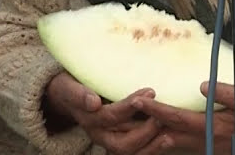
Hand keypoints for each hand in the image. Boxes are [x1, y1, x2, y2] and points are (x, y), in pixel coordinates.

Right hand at [45, 71, 169, 153]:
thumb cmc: (71, 87)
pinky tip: (167, 139)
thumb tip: (92, 103)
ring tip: (169, 134)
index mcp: (88, 119)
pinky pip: (136, 152)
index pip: (110, 116)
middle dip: (145, 131)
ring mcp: (109, 141)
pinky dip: (151, 148)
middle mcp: (99, 134)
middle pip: (123, 143)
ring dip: (151, 145)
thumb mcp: (69, 86)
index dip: (130, 106)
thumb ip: (79, 94)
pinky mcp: (118, 142)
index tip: (150, 90)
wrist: (65, 98)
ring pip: (130, 152)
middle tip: (163, 115)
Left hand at [134, 82, 234, 152]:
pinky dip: (159, 138)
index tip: (139, 99)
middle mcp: (206, 140)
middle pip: (165, 136)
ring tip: (125, 126)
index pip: (178, 119)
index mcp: (214, 128)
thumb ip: (228, 92)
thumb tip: (203, 86)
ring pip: (168, 144)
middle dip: (142, 127)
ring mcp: (205, 145)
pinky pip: (176, 145)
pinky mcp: (206, 145)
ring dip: (146, 136)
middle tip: (118, 117)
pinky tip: (148, 131)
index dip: (157, 109)